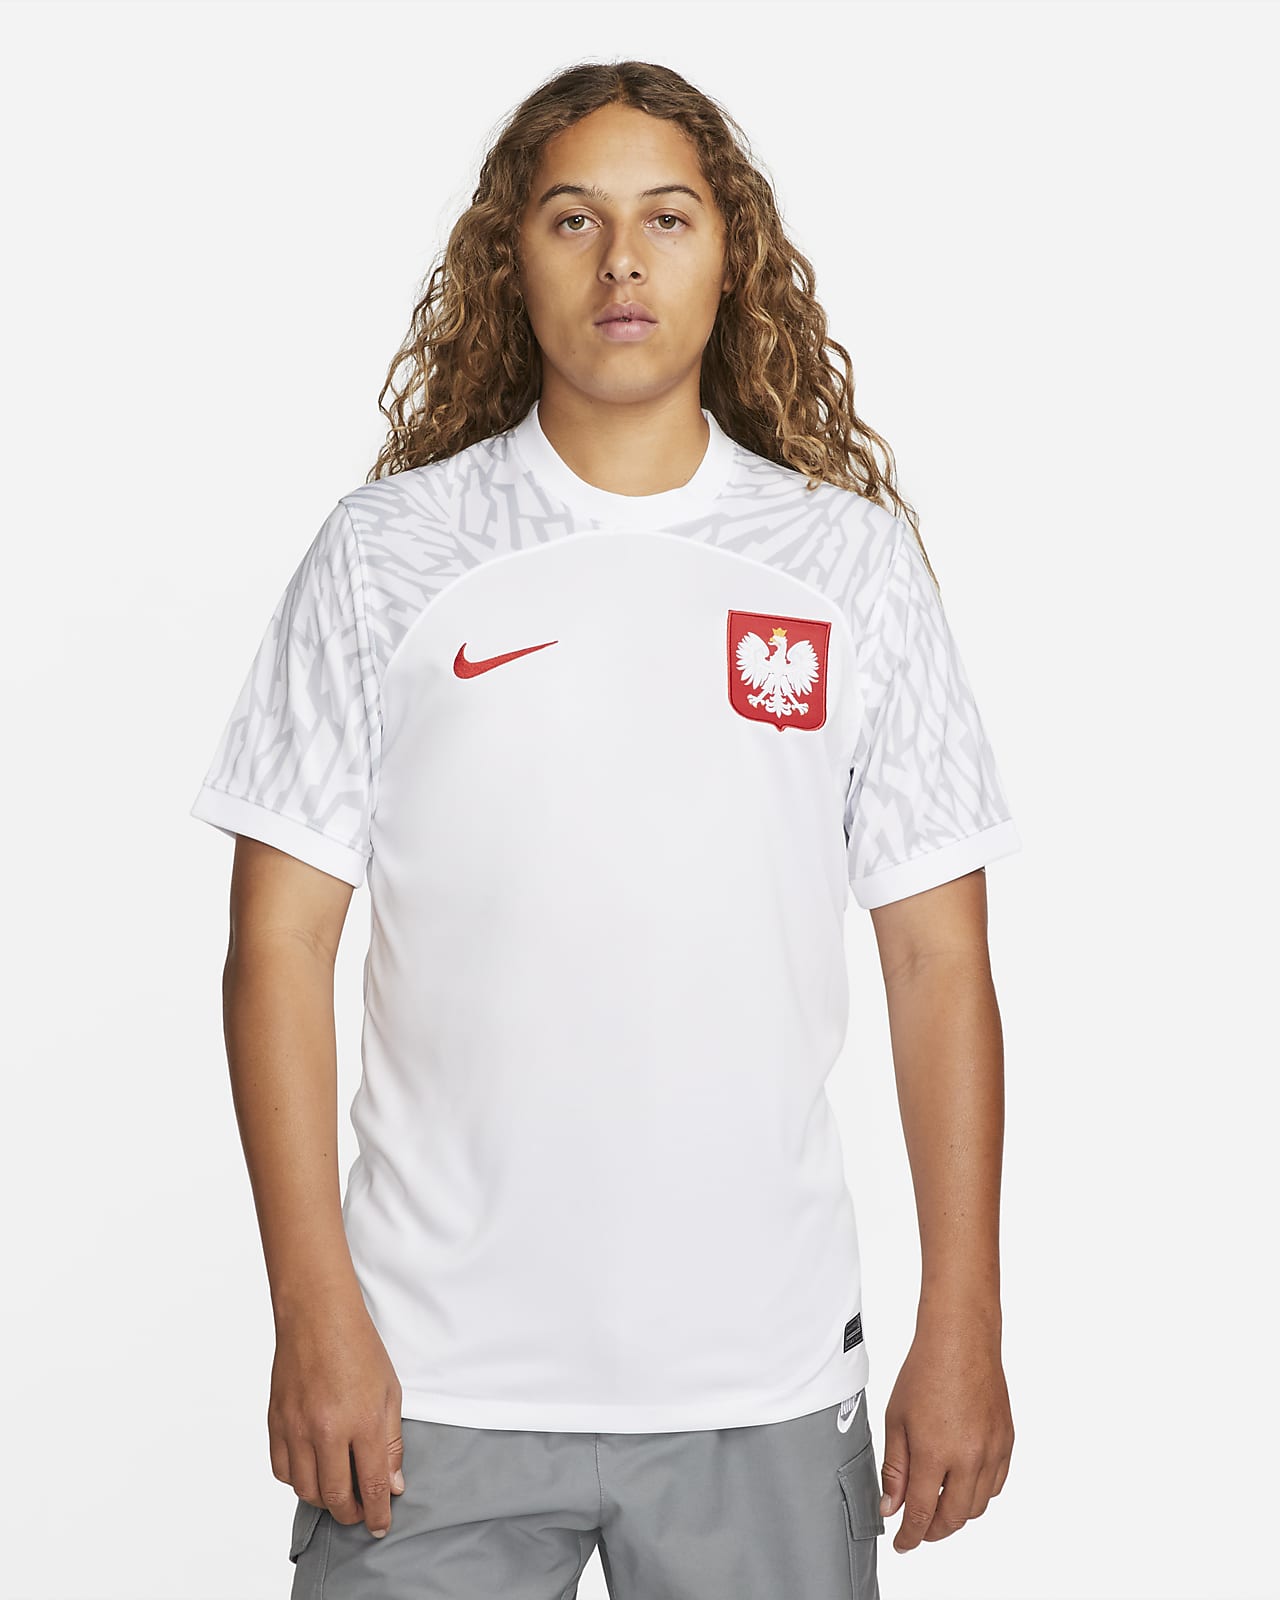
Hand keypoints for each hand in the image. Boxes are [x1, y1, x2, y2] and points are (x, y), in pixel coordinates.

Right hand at [268, 1290, 406, 1540]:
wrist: (316, 1316)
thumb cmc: (358, 1347)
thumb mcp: (390, 1391)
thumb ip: (391, 1442)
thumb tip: (392, 1485)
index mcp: (362, 1421)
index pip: (371, 1486)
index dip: (377, 1513)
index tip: (381, 1526)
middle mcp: (327, 1430)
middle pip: (335, 1497)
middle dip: (351, 1514)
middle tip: (360, 1512)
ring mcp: (296, 1428)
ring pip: (306, 1490)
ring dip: (324, 1500)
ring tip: (337, 1491)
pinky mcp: (275, 1423)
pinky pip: (282, 1470)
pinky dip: (297, 1480)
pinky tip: (312, 1470)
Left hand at [877, 1312, 1013, 1553]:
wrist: (960, 1340)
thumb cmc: (925, 1372)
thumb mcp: (896, 1420)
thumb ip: (894, 1468)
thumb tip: (891, 1506)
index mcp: (935, 1452)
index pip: (922, 1513)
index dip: (910, 1536)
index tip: (902, 1544)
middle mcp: (969, 1457)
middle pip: (954, 1517)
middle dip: (934, 1530)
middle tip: (918, 1529)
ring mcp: (992, 1451)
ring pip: (977, 1505)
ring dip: (957, 1513)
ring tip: (938, 1504)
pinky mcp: (1007, 1441)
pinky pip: (996, 1484)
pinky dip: (979, 1493)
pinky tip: (962, 1483)